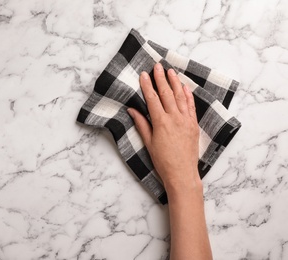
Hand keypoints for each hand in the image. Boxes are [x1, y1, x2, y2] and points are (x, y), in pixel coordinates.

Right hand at [127, 63, 200, 193]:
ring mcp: (186, 121)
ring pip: (180, 97)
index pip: (153, 99)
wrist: (182, 174)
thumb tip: (132, 110)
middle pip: (167, 94)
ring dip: (175, 82)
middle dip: (161, 79)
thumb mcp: (148, 143)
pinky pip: (191, 106)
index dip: (147, 85)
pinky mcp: (194, 125)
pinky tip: (185, 87)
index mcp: (161, 123)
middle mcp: (175, 118)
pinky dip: (188, 95)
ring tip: (171, 71)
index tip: (144, 74)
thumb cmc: (163, 161)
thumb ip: (141, 124)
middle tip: (158, 66)